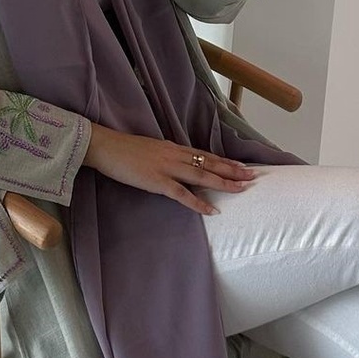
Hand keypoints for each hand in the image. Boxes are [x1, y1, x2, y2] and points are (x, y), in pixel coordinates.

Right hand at [82, 123, 256, 215]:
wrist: (106, 147)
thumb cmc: (124, 150)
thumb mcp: (151, 150)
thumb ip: (167, 157)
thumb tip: (179, 164)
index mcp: (174, 148)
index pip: (206, 155)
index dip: (225, 161)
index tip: (242, 166)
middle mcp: (176, 155)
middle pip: (210, 163)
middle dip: (232, 170)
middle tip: (252, 176)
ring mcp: (168, 168)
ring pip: (202, 176)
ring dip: (223, 183)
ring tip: (241, 188)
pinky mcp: (157, 181)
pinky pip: (182, 194)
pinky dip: (199, 203)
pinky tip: (212, 210)